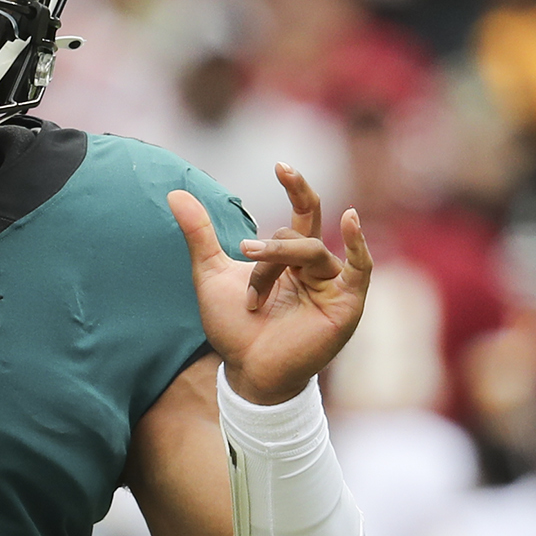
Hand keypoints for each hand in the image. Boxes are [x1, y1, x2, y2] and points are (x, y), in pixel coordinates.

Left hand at [171, 163, 371, 405]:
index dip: (296, 186)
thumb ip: (199, 234)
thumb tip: (175, 193)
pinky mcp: (346, 304)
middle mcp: (316, 267)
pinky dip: (359, 244)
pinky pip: (361, 268)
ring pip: (310, 252)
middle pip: (296, 236)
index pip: (304, 211)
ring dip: (276, 269)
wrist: (246, 371)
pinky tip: (353, 220)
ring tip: (252, 300)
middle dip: (268, 250)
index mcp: (292, 257)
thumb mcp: (211, 274)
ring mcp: (333, 284)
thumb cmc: (234, 328)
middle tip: (243, 252)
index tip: (280, 164)